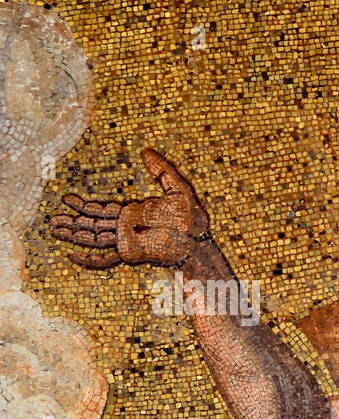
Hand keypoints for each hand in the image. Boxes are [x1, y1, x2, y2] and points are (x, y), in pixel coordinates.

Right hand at [52, 148, 209, 268]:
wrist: (198, 241)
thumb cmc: (193, 219)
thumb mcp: (178, 187)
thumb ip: (162, 170)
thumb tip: (145, 152)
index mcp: (134, 213)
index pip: (104, 210)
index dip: (85, 205)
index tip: (68, 199)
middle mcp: (127, 228)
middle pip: (93, 224)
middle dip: (73, 221)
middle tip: (53, 220)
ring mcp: (126, 241)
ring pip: (93, 238)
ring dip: (74, 234)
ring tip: (55, 229)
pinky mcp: (129, 253)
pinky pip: (105, 259)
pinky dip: (88, 260)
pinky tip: (72, 257)